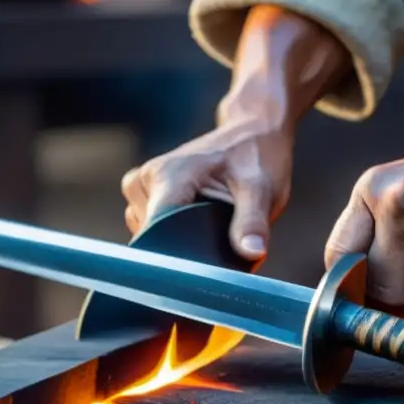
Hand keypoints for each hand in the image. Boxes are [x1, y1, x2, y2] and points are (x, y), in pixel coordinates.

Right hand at [121, 119, 293, 259]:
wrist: (252, 135)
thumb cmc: (257, 157)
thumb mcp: (262, 189)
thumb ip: (252, 222)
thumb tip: (251, 253)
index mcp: (169, 176)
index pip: (155, 232)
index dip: (178, 256)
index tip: (201, 268)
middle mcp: (146, 180)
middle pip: (153, 239)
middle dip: (184, 250)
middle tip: (218, 238)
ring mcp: (141, 186)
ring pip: (150, 237)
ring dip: (179, 241)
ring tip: (210, 222)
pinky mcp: (144, 194)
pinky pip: (151, 229)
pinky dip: (173, 233)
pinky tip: (197, 221)